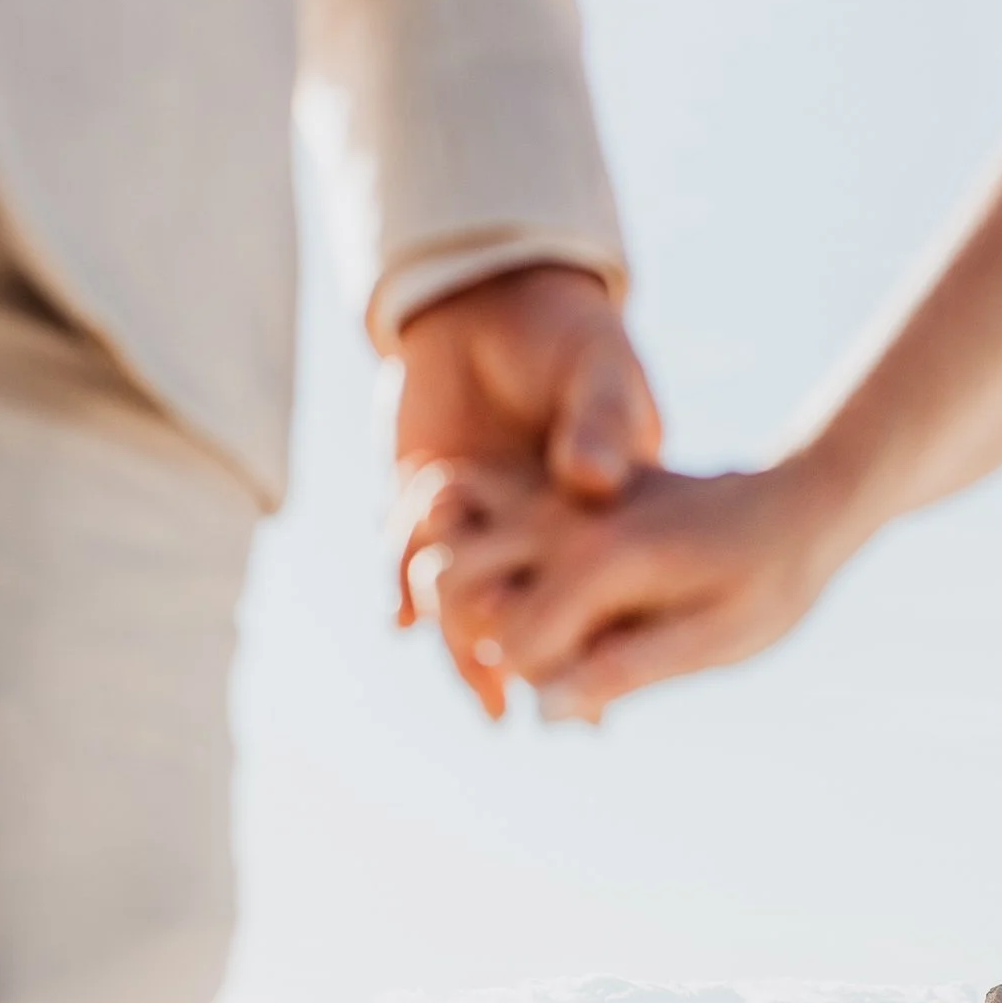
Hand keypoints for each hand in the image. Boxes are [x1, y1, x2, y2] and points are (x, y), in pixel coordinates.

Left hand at [388, 265, 660, 717]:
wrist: (485, 296)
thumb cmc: (565, 331)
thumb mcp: (598, 367)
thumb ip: (602, 420)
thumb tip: (591, 480)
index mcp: (595, 523)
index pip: (597, 600)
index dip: (591, 650)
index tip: (590, 698)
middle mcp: (538, 538)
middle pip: (526, 620)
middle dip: (515, 665)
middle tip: (503, 706)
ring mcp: (482, 530)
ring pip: (466, 605)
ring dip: (459, 638)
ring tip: (473, 688)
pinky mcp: (429, 509)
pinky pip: (411, 565)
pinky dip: (403, 589)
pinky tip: (399, 618)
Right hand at [430, 449, 857, 724]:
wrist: (795, 501)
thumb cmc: (769, 582)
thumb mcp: (718, 640)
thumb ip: (628, 669)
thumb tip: (544, 711)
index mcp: (603, 559)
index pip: (509, 644)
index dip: (539, 686)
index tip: (596, 704)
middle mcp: (563, 519)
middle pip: (450, 582)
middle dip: (471, 640)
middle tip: (532, 676)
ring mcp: (553, 499)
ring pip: (450, 546)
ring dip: (462, 602)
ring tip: (524, 649)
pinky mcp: (554, 495)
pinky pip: (476, 522)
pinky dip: (473, 566)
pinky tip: (518, 607)